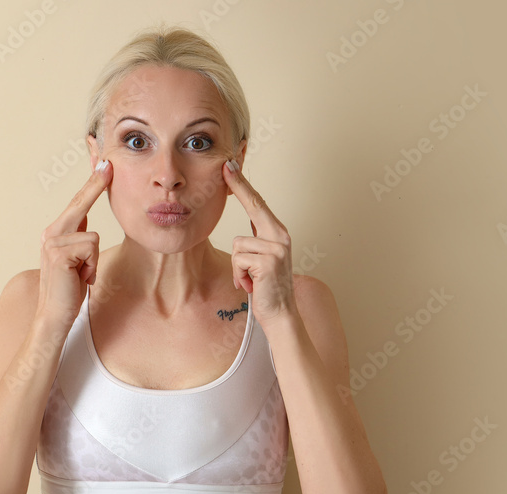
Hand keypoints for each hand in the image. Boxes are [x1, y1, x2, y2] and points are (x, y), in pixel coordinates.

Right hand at [36, 159, 112, 328]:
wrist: (54, 316)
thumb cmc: (68, 291)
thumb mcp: (77, 261)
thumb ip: (79, 239)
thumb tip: (87, 220)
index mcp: (56, 233)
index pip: (77, 204)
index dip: (91, 184)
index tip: (103, 164)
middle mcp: (51, 233)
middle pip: (80, 204)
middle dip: (95, 185)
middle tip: (108, 164)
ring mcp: (53, 242)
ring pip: (93, 237)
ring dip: (94, 261)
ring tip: (82, 276)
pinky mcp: (58, 253)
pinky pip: (91, 248)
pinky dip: (91, 266)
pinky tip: (80, 279)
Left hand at [222, 158, 298, 329]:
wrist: (280, 314)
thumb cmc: (266, 287)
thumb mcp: (261, 258)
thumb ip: (257, 238)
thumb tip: (248, 220)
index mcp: (277, 233)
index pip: (258, 204)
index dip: (244, 185)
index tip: (231, 167)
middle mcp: (280, 236)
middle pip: (253, 205)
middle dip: (239, 187)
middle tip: (226, 166)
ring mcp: (276, 248)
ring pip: (238, 244)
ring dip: (238, 266)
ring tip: (249, 278)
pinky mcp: (268, 261)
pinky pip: (239, 260)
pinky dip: (239, 276)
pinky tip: (251, 285)